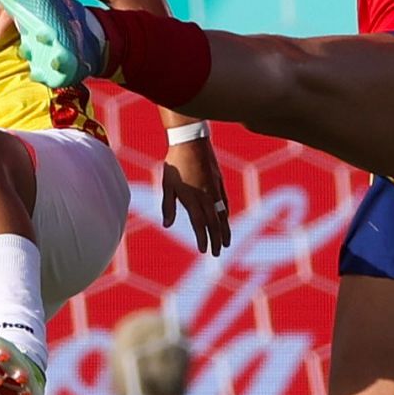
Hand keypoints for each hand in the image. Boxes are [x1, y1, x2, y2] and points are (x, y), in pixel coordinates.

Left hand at [161, 138, 230, 255]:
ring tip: (225, 242)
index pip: (200, 223)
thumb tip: (167, 225)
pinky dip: (225, 214)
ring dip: (224, 230)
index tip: (204, 250)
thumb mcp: (167, 184)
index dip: (203, 238)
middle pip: (214, 223)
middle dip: (216, 240)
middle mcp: (206, 196)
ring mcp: (215, 189)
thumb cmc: (175, 163)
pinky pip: (225, 202)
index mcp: (192, 198)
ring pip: (222, 214)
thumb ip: (168, 206)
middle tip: (216, 253)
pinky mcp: (219, 182)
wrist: (191, 141)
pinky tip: (225, 220)